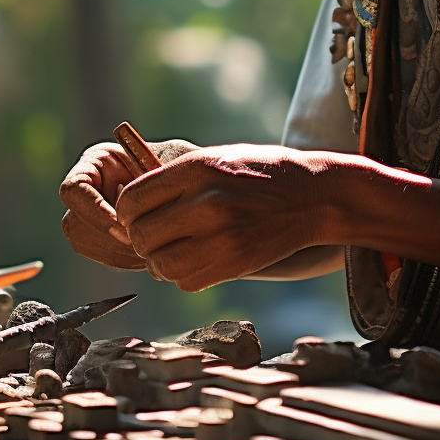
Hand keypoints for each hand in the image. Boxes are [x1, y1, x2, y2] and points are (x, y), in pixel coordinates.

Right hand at [59, 139, 195, 269]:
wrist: (187, 184)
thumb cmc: (180, 165)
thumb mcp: (173, 160)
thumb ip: (156, 177)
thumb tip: (137, 208)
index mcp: (96, 162)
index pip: (74, 190)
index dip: (95, 210)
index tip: (126, 223)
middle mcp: (85, 189)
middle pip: (73, 223)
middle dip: (108, 237)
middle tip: (143, 243)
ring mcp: (87, 215)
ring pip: (84, 243)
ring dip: (118, 250)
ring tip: (152, 246)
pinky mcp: (98, 237)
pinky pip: (102, 255)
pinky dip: (126, 259)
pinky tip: (151, 252)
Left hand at [115, 144, 338, 291]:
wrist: (314, 196)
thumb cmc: (261, 173)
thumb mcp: (215, 158)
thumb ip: (173, 180)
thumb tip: (128, 206)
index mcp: (197, 169)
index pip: (132, 200)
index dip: (125, 212)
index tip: (135, 215)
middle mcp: (206, 202)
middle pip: (141, 235)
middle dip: (140, 238)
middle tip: (155, 235)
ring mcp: (222, 236)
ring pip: (159, 264)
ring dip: (159, 261)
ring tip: (173, 249)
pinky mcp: (235, 263)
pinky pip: (185, 281)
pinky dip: (183, 275)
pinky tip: (196, 259)